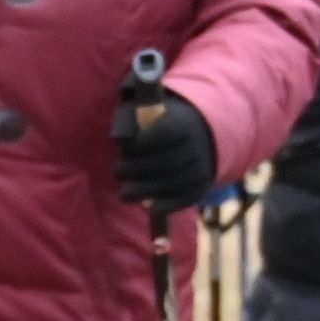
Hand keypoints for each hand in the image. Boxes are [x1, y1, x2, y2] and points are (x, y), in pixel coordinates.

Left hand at [107, 78, 219, 206]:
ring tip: (124, 194)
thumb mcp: (139, 111)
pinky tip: (151, 209)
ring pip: (178, 183)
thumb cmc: (155, 121)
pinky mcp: (203, 185)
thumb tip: (119, 139)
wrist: (192, 132)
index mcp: (183, 122)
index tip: (124, 148)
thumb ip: (127, 120)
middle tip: (116, 172)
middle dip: (138, 170)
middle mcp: (198, 145)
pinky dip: (170, 206)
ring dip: (148, 191)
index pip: (165, 134)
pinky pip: (189, 198)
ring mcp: (203, 166)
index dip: (142, 145)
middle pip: (169, 162)